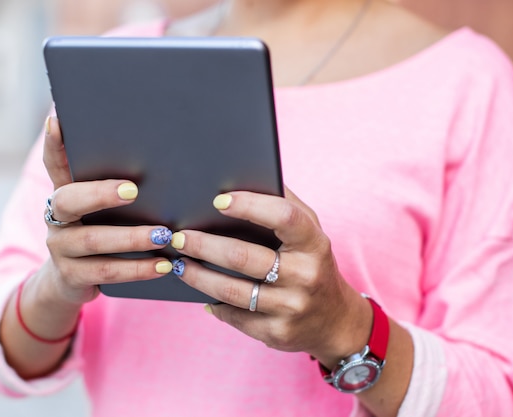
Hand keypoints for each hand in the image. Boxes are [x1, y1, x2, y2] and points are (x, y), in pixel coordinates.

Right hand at [41, 116, 173, 305]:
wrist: (69, 281)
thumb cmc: (99, 233)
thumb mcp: (100, 210)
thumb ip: (115, 188)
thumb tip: (159, 160)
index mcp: (65, 193)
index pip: (54, 164)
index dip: (53, 144)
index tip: (57, 122)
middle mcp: (56, 217)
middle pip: (69, 200)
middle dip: (100, 193)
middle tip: (133, 190)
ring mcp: (61, 247)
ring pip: (93, 240)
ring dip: (132, 238)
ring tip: (164, 235)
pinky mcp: (72, 275)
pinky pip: (106, 271)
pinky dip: (137, 269)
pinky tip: (163, 266)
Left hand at [169, 187, 371, 365]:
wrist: (335, 321)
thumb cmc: (312, 264)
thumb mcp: (310, 232)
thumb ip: (285, 203)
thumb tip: (244, 175)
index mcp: (314, 243)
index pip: (283, 217)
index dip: (250, 205)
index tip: (218, 200)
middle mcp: (305, 275)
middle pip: (243, 257)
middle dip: (203, 244)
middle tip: (177, 236)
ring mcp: (291, 307)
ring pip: (232, 290)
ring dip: (197, 276)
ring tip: (178, 264)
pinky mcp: (276, 332)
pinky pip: (234, 316)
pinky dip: (213, 303)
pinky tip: (200, 291)